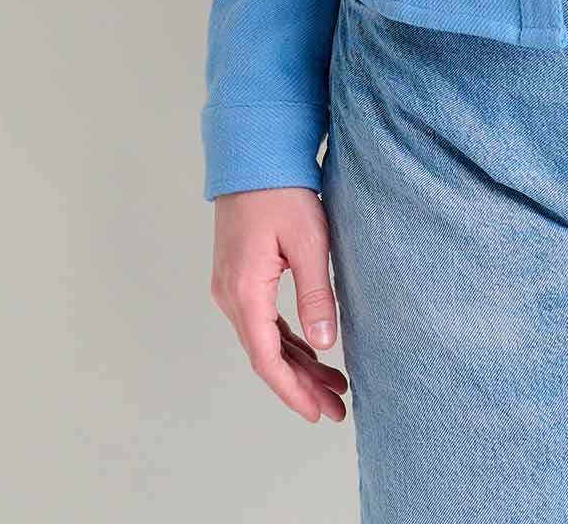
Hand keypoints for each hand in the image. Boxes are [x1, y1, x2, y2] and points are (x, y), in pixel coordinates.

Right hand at [210, 187, 349, 422]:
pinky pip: (262, 320)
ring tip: (332, 385)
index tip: (318, 412)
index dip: (293, 391)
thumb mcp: (309, 241)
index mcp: (245, 292)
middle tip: (336, 407)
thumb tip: (326, 346)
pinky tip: (311, 351)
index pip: (267, 359)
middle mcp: (230, 295)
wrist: (253, 154)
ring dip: (296, 364)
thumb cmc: (282, 191)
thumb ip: (316, 294)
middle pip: (266, 355)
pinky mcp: (239, 275)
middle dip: (301, 385)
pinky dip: (287, 340)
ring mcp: (231, 286)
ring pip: (264, 340)